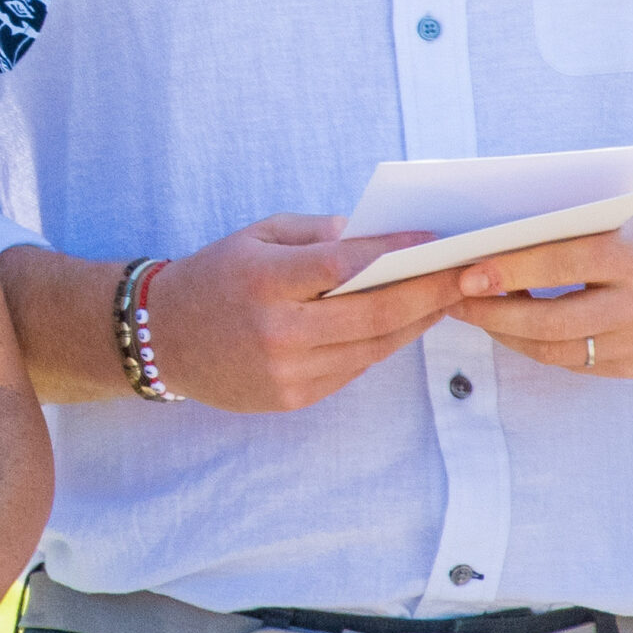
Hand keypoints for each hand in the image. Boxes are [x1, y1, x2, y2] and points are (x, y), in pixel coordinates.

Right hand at [146, 216, 468, 411]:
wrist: (162, 339)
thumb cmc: (215, 275)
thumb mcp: (256, 236)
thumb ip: (315, 234)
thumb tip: (375, 238)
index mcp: (263, 282)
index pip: (343, 267)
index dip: (394, 255)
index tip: (436, 243)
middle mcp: (275, 332)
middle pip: (371, 314)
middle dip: (428, 293)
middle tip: (471, 275)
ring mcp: (285, 372)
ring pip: (370, 348)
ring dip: (415, 322)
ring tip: (448, 298)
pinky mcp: (291, 398)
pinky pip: (352, 369)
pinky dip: (382, 344)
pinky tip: (406, 323)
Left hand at [447, 192, 632, 377]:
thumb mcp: (617, 213)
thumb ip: (564, 230)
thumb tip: (489, 246)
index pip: (557, 265)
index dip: (505, 272)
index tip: (463, 274)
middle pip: (551, 322)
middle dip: (494, 314)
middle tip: (457, 301)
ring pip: (558, 350)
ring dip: (509, 335)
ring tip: (478, 314)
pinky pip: (577, 362)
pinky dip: (540, 346)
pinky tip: (515, 329)